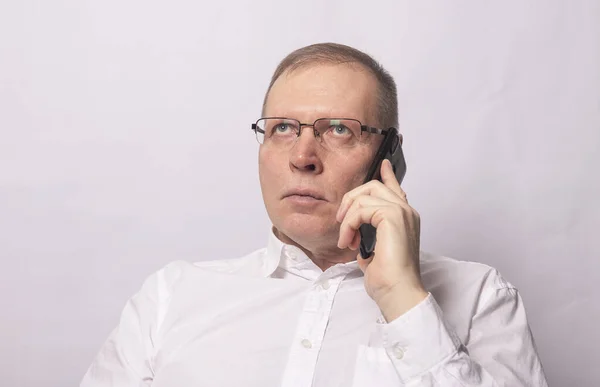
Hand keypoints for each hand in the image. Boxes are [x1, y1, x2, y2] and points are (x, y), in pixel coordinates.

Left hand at [336, 159, 427, 321]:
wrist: (398, 292)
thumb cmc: (390, 279)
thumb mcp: (374, 253)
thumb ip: (370, 237)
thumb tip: (357, 237)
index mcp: (405, 218)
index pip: (395, 189)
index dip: (387, 175)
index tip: (382, 164)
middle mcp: (406, 212)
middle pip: (374, 186)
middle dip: (351, 199)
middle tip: (342, 221)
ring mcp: (401, 212)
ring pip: (364, 195)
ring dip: (348, 217)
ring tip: (347, 239)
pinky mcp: (393, 217)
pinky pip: (361, 209)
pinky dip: (349, 224)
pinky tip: (349, 241)